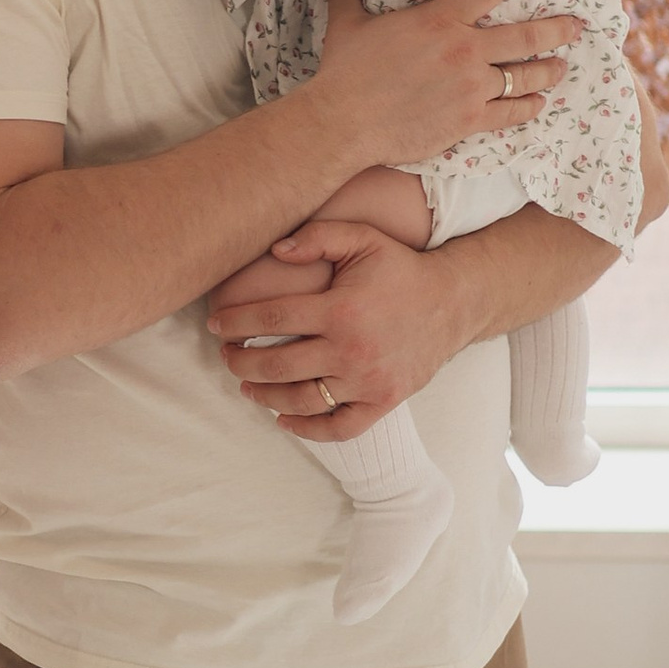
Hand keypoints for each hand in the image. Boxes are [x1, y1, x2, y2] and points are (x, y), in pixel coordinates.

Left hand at [206, 221, 484, 436]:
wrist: (453, 302)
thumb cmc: (401, 268)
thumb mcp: (362, 238)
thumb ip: (317, 237)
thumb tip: (273, 250)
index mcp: (340, 310)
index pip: (270, 320)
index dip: (235, 323)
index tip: (215, 325)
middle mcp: (351, 350)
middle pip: (277, 366)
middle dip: (241, 362)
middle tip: (226, 356)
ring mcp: (367, 381)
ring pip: (301, 400)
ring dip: (264, 396)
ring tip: (247, 386)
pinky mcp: (383, 401)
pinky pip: (339, 428)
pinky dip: (307, 430)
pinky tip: (283, 419)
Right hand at [311, 0, 580, 171]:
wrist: (344, 123)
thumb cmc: (344, 72)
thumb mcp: (347, 23)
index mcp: (441, 19)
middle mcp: (464, 49)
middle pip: (527, 34)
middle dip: (558, 27)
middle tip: (579, 23)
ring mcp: (471, 87)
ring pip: (526, 75)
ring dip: (549, 70)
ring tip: (562, 66)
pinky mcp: (469, 121)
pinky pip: (512, 112)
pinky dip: (529, 107)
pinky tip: (539, 104)